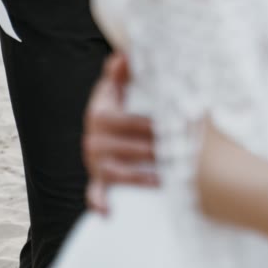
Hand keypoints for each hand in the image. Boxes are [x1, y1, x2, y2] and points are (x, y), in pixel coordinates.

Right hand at [84, 53, 156, 214]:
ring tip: (163, 180)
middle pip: (120, 147)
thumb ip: (122, 70)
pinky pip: (95, 193)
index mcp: (100, 113)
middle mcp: (93, 138)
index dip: (142, 124)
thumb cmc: (121, 103)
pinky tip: (108, 212)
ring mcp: (94, 161)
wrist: (106, 125)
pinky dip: (99, 202)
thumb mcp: (119, 84)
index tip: (163, 127)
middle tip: (175, 155)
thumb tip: (125, 54)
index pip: (119, 119)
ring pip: (114, 172)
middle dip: (148, 151)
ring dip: (137, 178)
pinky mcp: (97, 180)